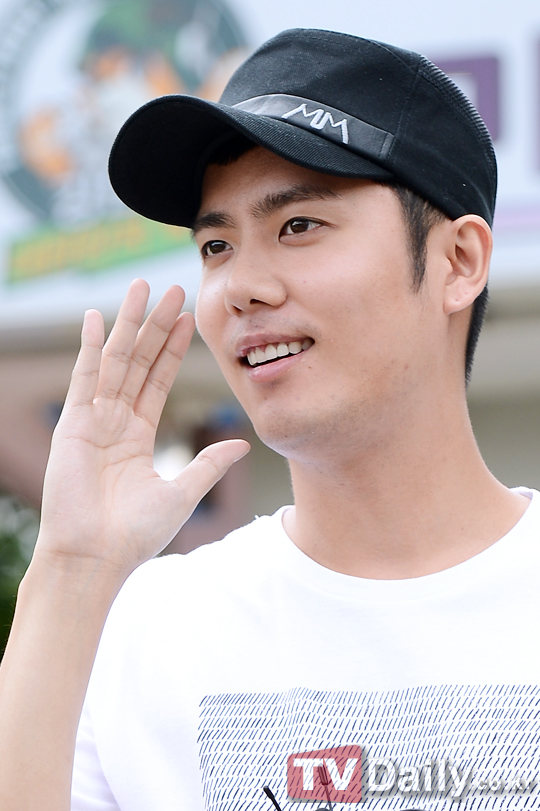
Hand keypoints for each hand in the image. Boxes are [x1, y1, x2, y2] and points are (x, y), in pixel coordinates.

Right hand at [35, 279, 248, 578]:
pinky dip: (90, 348)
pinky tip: (96, 319)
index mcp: (137, 435)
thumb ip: (210, 464)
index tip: (187, 318)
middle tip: (170, 289)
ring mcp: (92, 420)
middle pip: (139, 362)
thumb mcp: (182, 493)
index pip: (159, 380)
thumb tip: (244, 444)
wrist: (97, 558)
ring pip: (115, 362)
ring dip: (128, 324)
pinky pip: (84, 379)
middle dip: (155, 325)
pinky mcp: (73, 425)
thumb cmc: (135, 535)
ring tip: (141, 288)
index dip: (173, 348)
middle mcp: (115, 421)